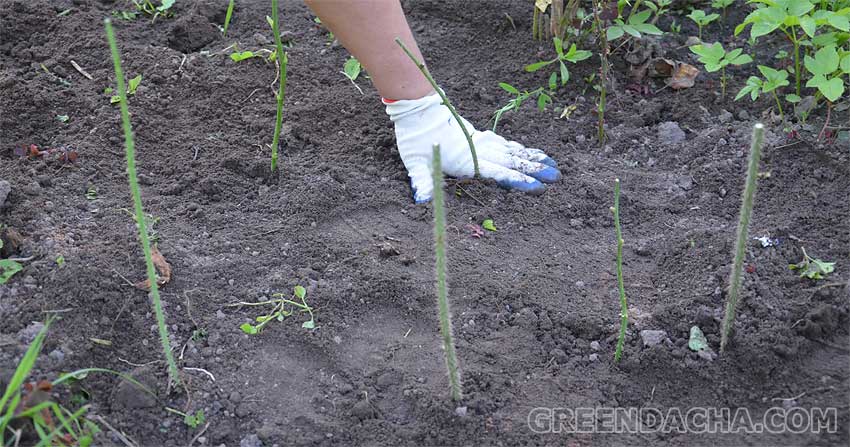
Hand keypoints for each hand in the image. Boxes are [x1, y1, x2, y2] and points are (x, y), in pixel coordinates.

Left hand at [384, 92, 561, 202]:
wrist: (418, 109)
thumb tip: (421, 200)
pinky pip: (505, 143)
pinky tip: (530, 153)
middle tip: (557, 177)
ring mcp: (481, 142)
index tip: (537, 187)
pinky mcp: (479, 136)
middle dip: (535, 170)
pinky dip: (520, 149)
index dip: (518, 180)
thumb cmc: (416, 138)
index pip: (497, 173)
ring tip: (553, 164)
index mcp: (466, 161)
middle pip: (512, 161)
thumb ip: (422, 182)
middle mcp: (478, 151)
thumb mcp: (415, 163)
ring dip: (533, 158)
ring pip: (512, 151)